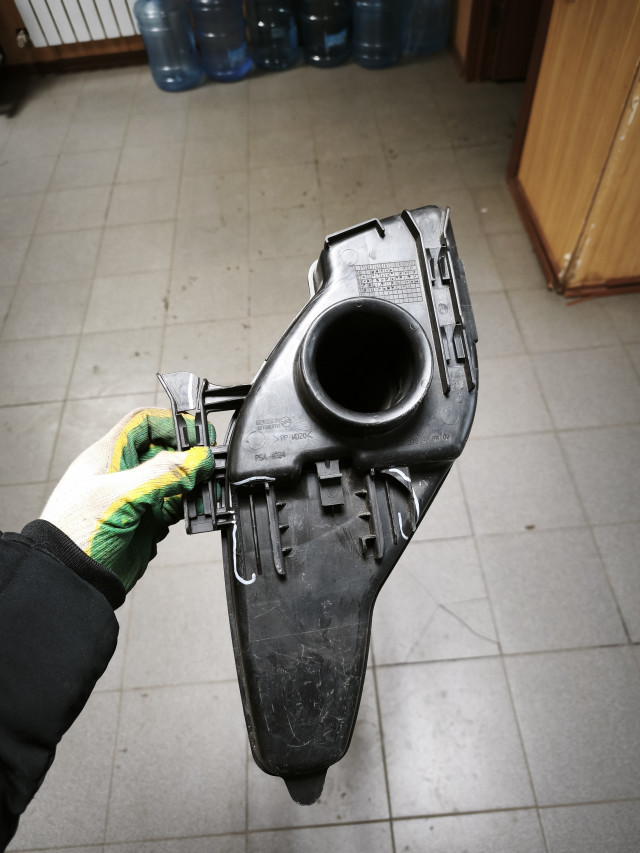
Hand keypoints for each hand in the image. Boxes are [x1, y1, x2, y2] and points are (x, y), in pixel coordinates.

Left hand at [41, 408, 214, 590]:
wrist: (69, 582)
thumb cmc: (73, 534)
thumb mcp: (118, 496)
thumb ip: (160, 475)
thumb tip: (196, 459)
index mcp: (108, 456)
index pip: (144, 424)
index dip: (172, 423)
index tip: (199, 434)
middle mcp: (123, 475)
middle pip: (164, 453)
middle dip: (188, 458)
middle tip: (207, 467)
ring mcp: (135, 500)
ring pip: (173, 483)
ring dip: (191, 487)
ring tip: (203, 493)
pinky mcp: (145, 525)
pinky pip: (174, 510)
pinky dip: (187, 511)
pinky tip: (192, 515)